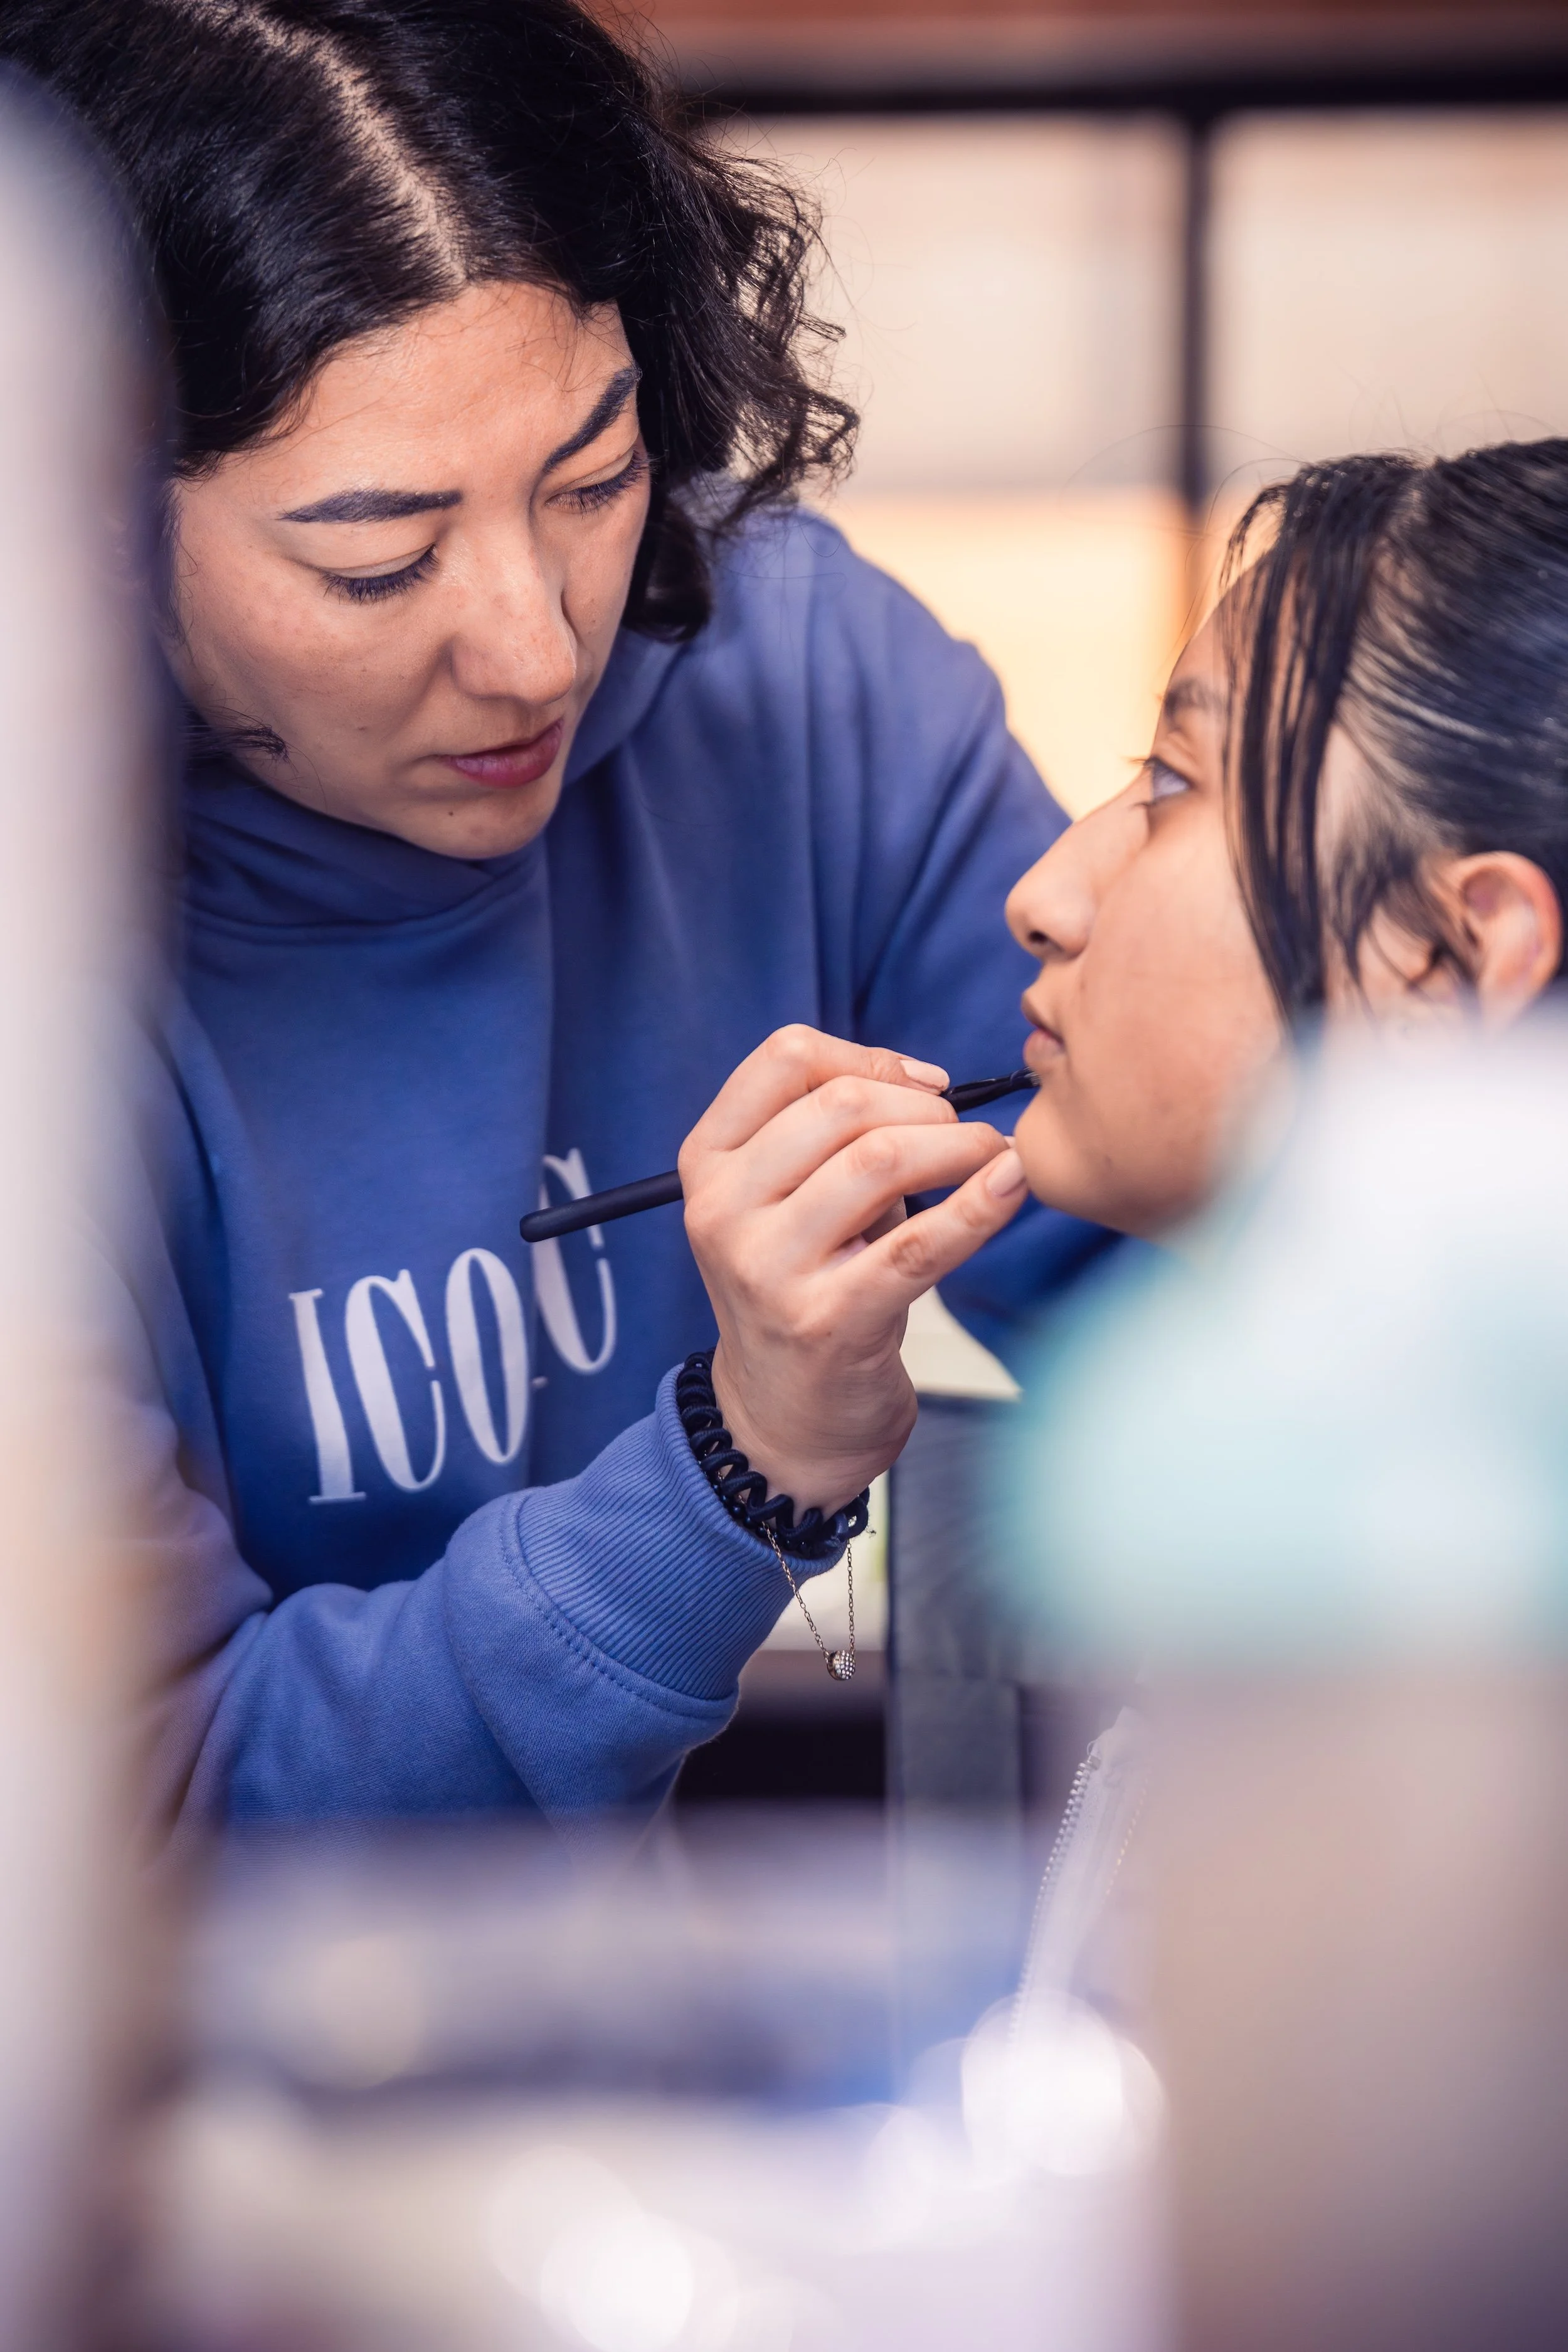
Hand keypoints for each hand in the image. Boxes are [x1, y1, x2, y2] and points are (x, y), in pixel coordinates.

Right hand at [679, 1025, 1029, 1514]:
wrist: (785, 1417)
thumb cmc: (804, 1287)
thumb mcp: (787, 1200)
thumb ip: (829, 1132)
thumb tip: (924, 1078)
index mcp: (709, 1163)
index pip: (784, 1058)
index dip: (868, 1055)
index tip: (925, 1082)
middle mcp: (723, 1210)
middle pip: (841, 1104)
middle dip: (924, 1106)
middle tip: (965, 1132)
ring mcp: (769, 1268)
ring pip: (878, 1160)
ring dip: (958, 1146)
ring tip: (993, 1157)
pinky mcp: (827, 1322)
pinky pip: (918, 1245)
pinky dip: (977, 1207)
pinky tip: (1010, 1186)